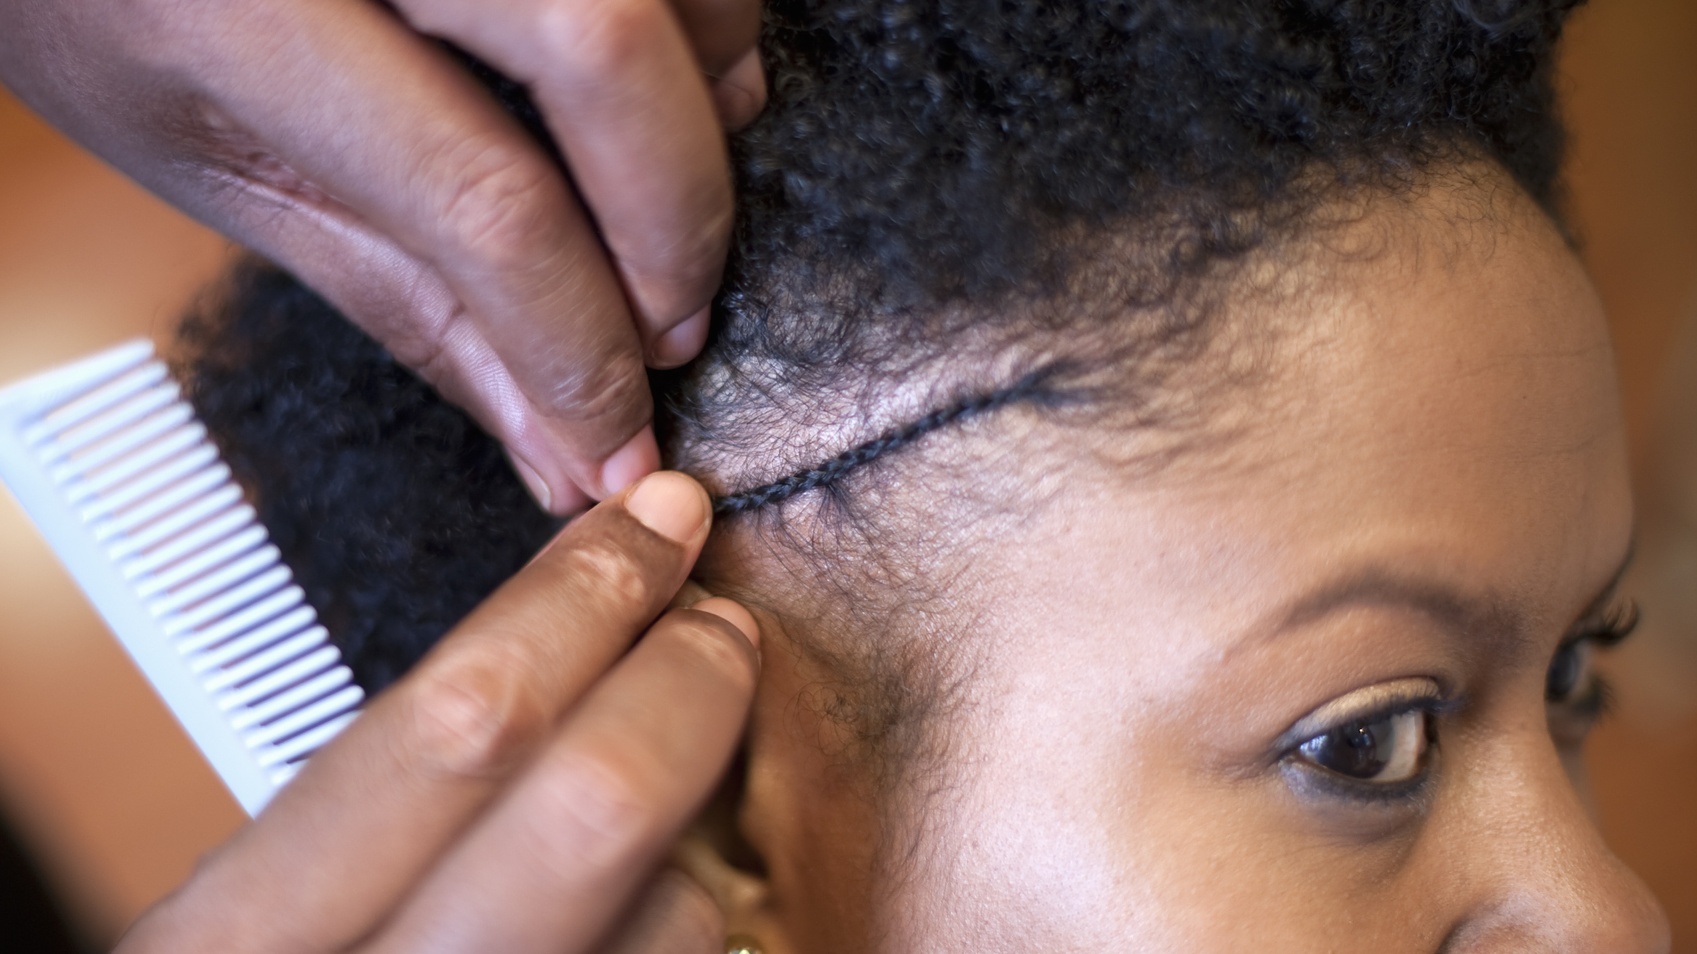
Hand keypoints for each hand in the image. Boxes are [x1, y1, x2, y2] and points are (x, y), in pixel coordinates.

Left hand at [0, 0, 764, 512]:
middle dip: (673, 222)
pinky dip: (705, 24)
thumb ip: (405, 300)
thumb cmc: (105, 4)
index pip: (480, 199)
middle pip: (602, 53)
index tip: (614, 433)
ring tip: (675, 203)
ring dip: (708, 107)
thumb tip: (550, 438)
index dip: (579, 340)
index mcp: (246, 13)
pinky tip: (673, 84)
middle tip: (670, 331)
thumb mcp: (219, 167)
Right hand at [117, 472, 759, 952]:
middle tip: (721, 627)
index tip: (651, 528)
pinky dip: (696, 930)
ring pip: (683, 913)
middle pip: (602, 800)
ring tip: (667, 825)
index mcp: (246, 946)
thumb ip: (369, 824)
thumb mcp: (260, 926)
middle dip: (690, 680)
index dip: (581, 599)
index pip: (459, 723)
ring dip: (701, 844)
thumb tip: (548, 660)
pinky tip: (660, 913)